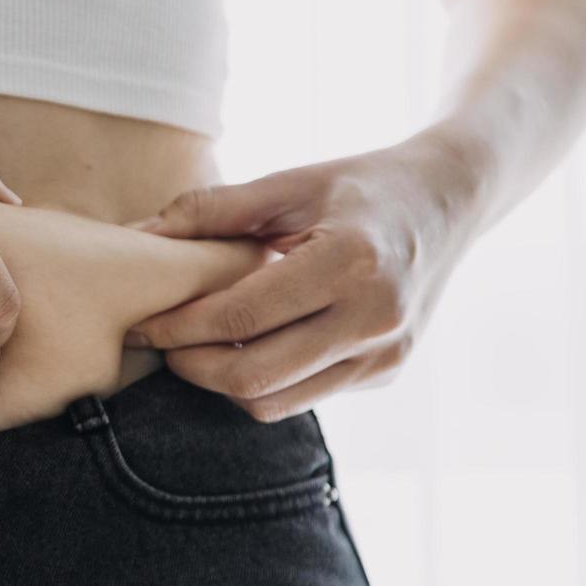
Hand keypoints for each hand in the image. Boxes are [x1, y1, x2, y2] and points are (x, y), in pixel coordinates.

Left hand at [121, 133, 484, 420]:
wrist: (448, 201)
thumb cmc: (358, 186)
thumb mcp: (288, 183)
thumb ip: (211, 209)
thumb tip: (137, 236)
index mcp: (351, 262)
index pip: (244, 317)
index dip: (181, 327)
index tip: (141, 323)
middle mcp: (375, 318)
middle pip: (254, 376)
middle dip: (192, 365)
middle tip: (158, 341)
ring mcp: (385, 354)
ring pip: (274, 402)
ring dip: (221, 382)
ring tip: (195, 345)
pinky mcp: (386, 373)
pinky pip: (302, 398)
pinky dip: (261, 382)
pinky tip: (243, 347)